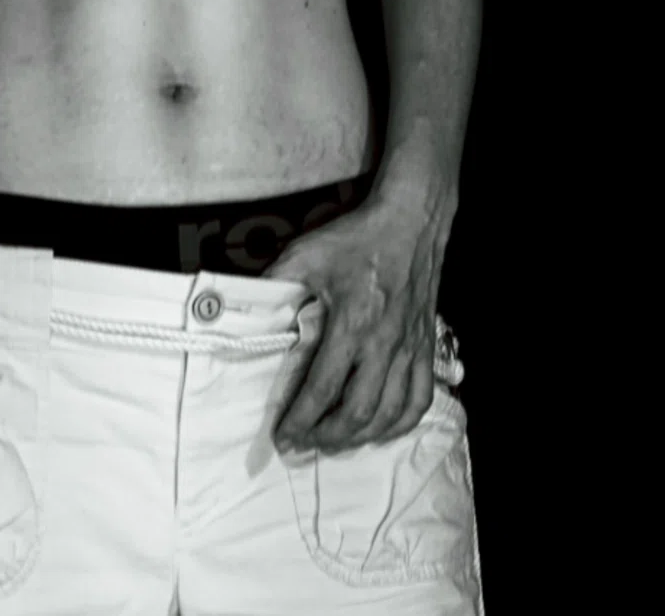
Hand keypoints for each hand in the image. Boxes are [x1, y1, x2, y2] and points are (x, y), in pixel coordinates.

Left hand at [264, 184, 452, 454]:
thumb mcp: (306, 255)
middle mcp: (385, 344)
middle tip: (302, 444)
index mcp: (353, 324)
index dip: (300, 420)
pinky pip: (420, 400)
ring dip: (360, 437)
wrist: (412, 220)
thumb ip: (272, 284)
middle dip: (326, 437)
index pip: (323, 389)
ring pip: (390, 414)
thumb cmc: (356, 238)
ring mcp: (411, 349)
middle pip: (358, 412)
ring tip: (333, 442)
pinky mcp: (427, 347)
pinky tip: (379, 429)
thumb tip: (237, 309)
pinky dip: (399, 424)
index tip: (283, 435)